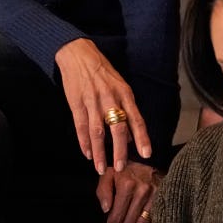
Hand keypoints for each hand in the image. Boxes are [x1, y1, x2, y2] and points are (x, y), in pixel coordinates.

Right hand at [55, 37, 150, 172]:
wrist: (78, 54)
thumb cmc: (102, 72)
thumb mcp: (120, 85)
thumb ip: (127, 109)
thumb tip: (131, 136)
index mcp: (124, 93)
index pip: (136, 119)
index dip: (142, 137)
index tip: (146, 153)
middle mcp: (110, 98)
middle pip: (117, 128)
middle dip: (119, 150)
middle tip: (120, 167)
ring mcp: (92, 101)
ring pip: (97, 132)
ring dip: (100, 152)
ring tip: (101, 168)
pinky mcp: (76, 103)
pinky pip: (81, 126)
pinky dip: (84, 142)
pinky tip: (88, 154)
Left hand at [96, 163, 159, 222]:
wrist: (147, 157)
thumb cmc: (125, 167)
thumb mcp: (108, 173)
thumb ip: (103, 191)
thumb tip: (106, 210)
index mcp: (126, 185)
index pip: (117, 215)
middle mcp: (142, 192)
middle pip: (129, 222)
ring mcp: (154, 195)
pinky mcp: (162, 197)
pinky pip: (153, 218)